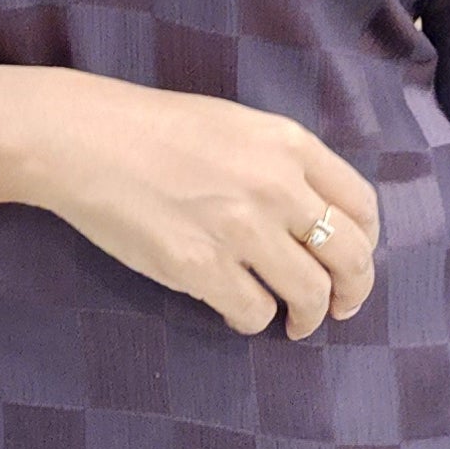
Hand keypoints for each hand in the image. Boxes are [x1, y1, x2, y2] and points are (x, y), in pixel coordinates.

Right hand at [7, 72, 378, 339]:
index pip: (361, 205)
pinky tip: (240, 311)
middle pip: (349, 256)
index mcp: (289, 145)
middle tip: (338, 307)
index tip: (352, 260)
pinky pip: (253, 312)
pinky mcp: (200, 267)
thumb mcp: (237, 125)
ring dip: (307, 317)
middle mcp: (275, 186)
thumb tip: (314, 219)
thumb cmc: (155, 130)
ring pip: (309, 293)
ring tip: (294, 323)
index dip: (366, 242)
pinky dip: (254, 319)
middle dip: (352, 292)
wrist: (84, 140)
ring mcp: (239, 229)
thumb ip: (283, 165)